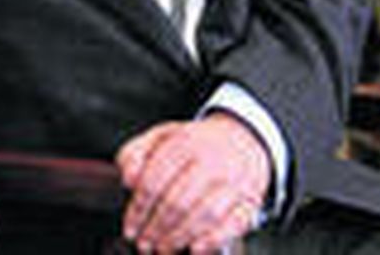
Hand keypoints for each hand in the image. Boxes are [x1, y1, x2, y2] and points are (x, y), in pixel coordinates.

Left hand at [115, 112, 270, 252]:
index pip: (154, 181)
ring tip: (163, 248)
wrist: (243, 138)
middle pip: (178, 201)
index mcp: (184, 142)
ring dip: (179, 237)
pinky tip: (195, 249)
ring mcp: (234, 180)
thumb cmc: (195, 143)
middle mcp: (212, 160)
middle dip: (156, 228)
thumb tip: (128, 179)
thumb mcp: (160, 136)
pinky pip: (234, 224)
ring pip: (205, 215)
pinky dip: (214, 239)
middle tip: (144, 243)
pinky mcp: (251, 199)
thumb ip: (134, 153)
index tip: (129, 228)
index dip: (138, 210)